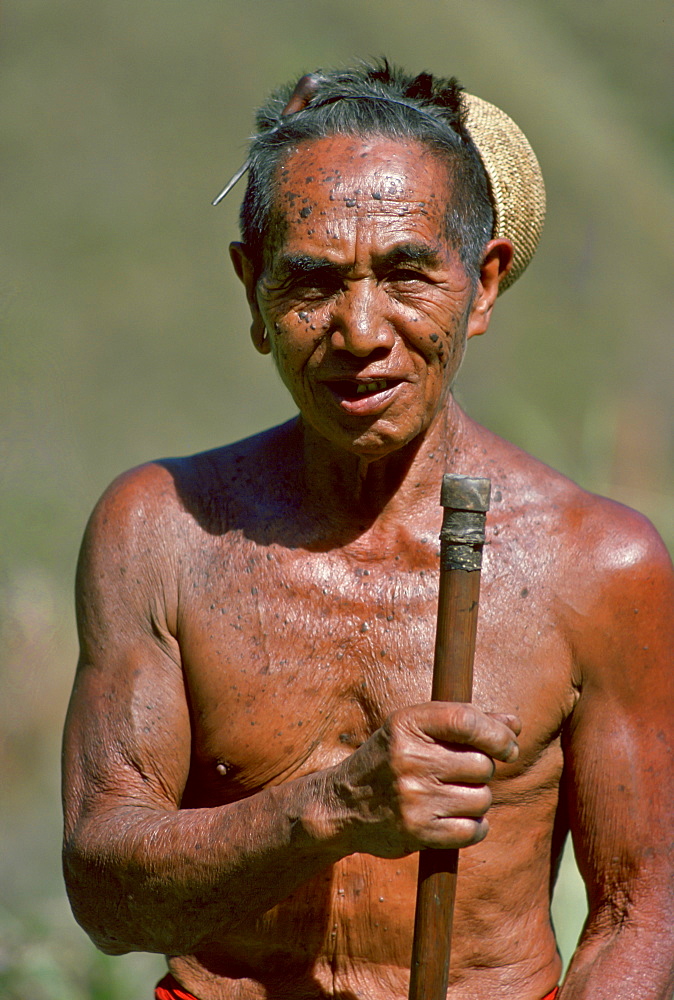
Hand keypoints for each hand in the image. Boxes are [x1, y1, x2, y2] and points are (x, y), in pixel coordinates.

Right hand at [332, 702, 519, 857]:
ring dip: (476, 799)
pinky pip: (473, 830)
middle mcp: (408, 758)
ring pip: (481, 798)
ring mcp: (413, 797)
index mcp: (407, 724)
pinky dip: (474, 827)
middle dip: (482, 770)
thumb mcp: (415, 730)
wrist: (341, 804)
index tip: (509, 746)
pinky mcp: (417, 832)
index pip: (466, 720)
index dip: (497, 734)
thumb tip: (515, 724)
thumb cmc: (389, 760)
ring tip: (452, 796)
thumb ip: (465, 723)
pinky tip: (457, 819)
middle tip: (462, 774)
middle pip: (481, 763)